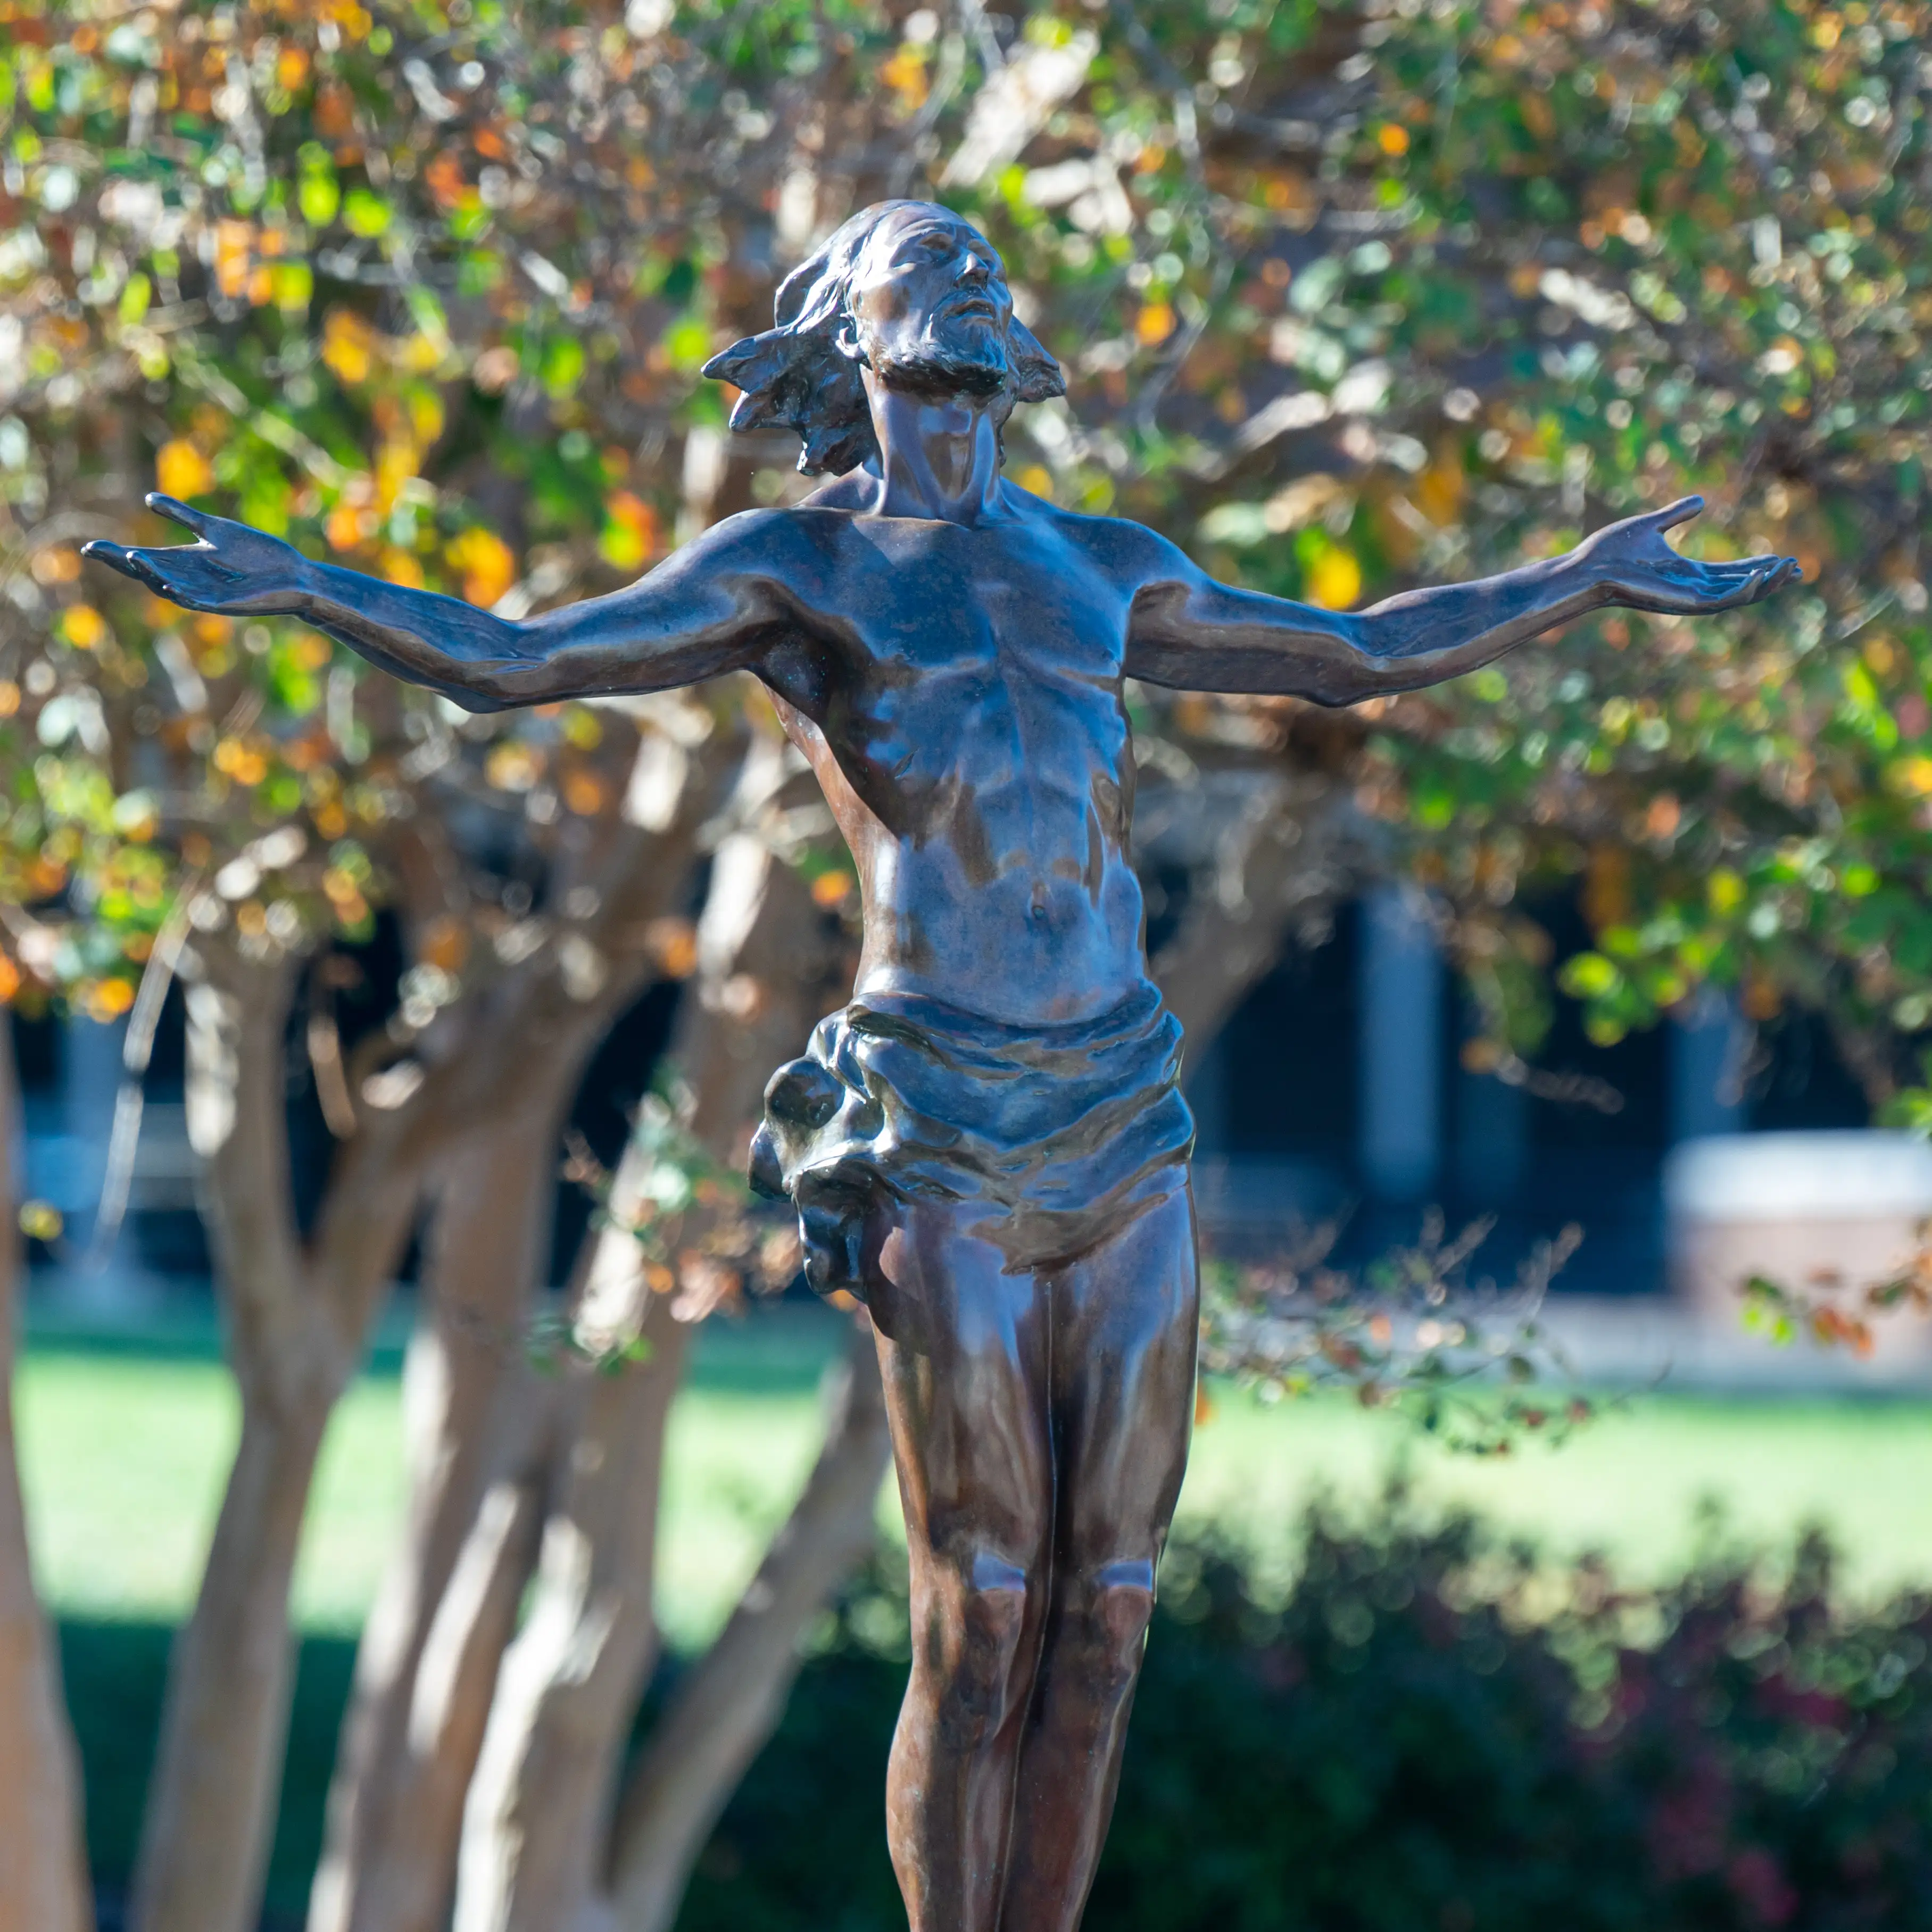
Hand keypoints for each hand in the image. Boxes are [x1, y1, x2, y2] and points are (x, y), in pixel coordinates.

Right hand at [83, 494, 313, 616]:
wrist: (294, 575)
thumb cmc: (256, 554)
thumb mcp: (214, 529)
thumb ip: (182, 516)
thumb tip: (146, 498)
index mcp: (183, 562)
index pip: (142, 558)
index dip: (115, 554)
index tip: (89, 546)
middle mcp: (189, 580)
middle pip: (148, 573)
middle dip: (124, 563)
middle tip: (100, 550)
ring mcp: (206, 593)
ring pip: (170, 587)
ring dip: (151, 575)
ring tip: (131, 557)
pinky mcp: (227, 604)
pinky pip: (200, 602)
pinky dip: (184, 595)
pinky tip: (169, 587)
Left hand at [1575, 495, 1801, 615]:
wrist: (1587, 567)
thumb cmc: (1610, 551)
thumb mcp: (1651, 525)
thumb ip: (1677, 514)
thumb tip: (1701, 500)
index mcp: (1686, 573)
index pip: (1730, 572)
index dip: (1756, 565)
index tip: (1780, 556)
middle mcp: (1691, 589)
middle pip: (1741, 587)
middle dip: (1771, 579)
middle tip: (1798, 569)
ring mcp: (1688, 598)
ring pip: (1738, 597)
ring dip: (1766, 584)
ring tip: (1791, 569)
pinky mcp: (1682, 602)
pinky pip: (1722, 601)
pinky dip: (1745, 590)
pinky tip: (1764, 575)